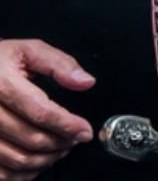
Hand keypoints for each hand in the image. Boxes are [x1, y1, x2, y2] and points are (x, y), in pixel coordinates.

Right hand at [0, 39, 93, 180]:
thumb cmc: (0, 61)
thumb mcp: (29, 51)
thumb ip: (59, 64)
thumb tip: (86, 82)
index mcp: (2, 85)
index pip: (41, 112)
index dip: (68, 125)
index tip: (85, 131)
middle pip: (30, 138)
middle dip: (60, 143)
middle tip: (74, 139)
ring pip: (15, 159)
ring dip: (44, 159)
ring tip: (60, 149)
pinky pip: (0, 172)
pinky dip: (22, 173)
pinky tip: (36, 162)